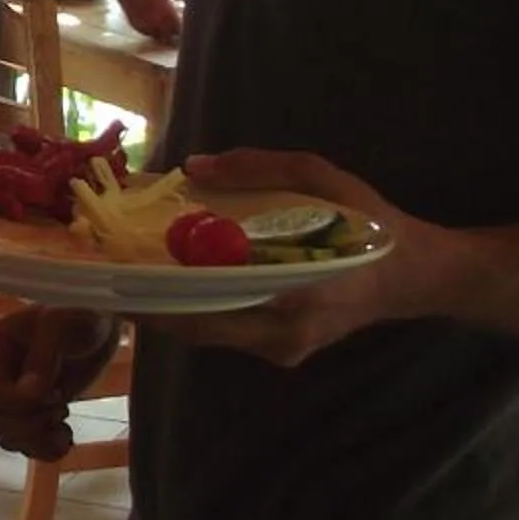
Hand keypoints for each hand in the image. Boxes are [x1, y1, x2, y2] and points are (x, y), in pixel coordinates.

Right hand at [0, 306, 121, 459]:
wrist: (97, 326)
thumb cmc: (79, 313)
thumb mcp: (62, 326)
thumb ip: (45, 357)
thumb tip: (31, 395)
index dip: (24, 405)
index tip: (56, 395)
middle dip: (33, 425)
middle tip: (62, 408)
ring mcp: (6, 394)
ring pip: (7, 437)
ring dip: (38, 441)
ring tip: (64, 429)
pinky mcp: (24, 411)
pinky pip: (23, 444)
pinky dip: (43, 449)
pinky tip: (65, 438)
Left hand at [139, 148, 450, 365]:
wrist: (414, 276)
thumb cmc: (370, 224)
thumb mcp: (324, 177)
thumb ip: (262, 168)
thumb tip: (196, 166)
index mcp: (297, 293)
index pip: (208, 304)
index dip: (155, 296)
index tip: (112, 278)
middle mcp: (284, 333)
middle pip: (196, 328)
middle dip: (148, 305)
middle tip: (104, 279)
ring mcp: (283, 350)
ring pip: (207, 335)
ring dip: (167, 310)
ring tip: (126, 280)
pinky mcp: (282, 353)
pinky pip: (226, 334)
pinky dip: (195, 311)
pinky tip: (172, 286)